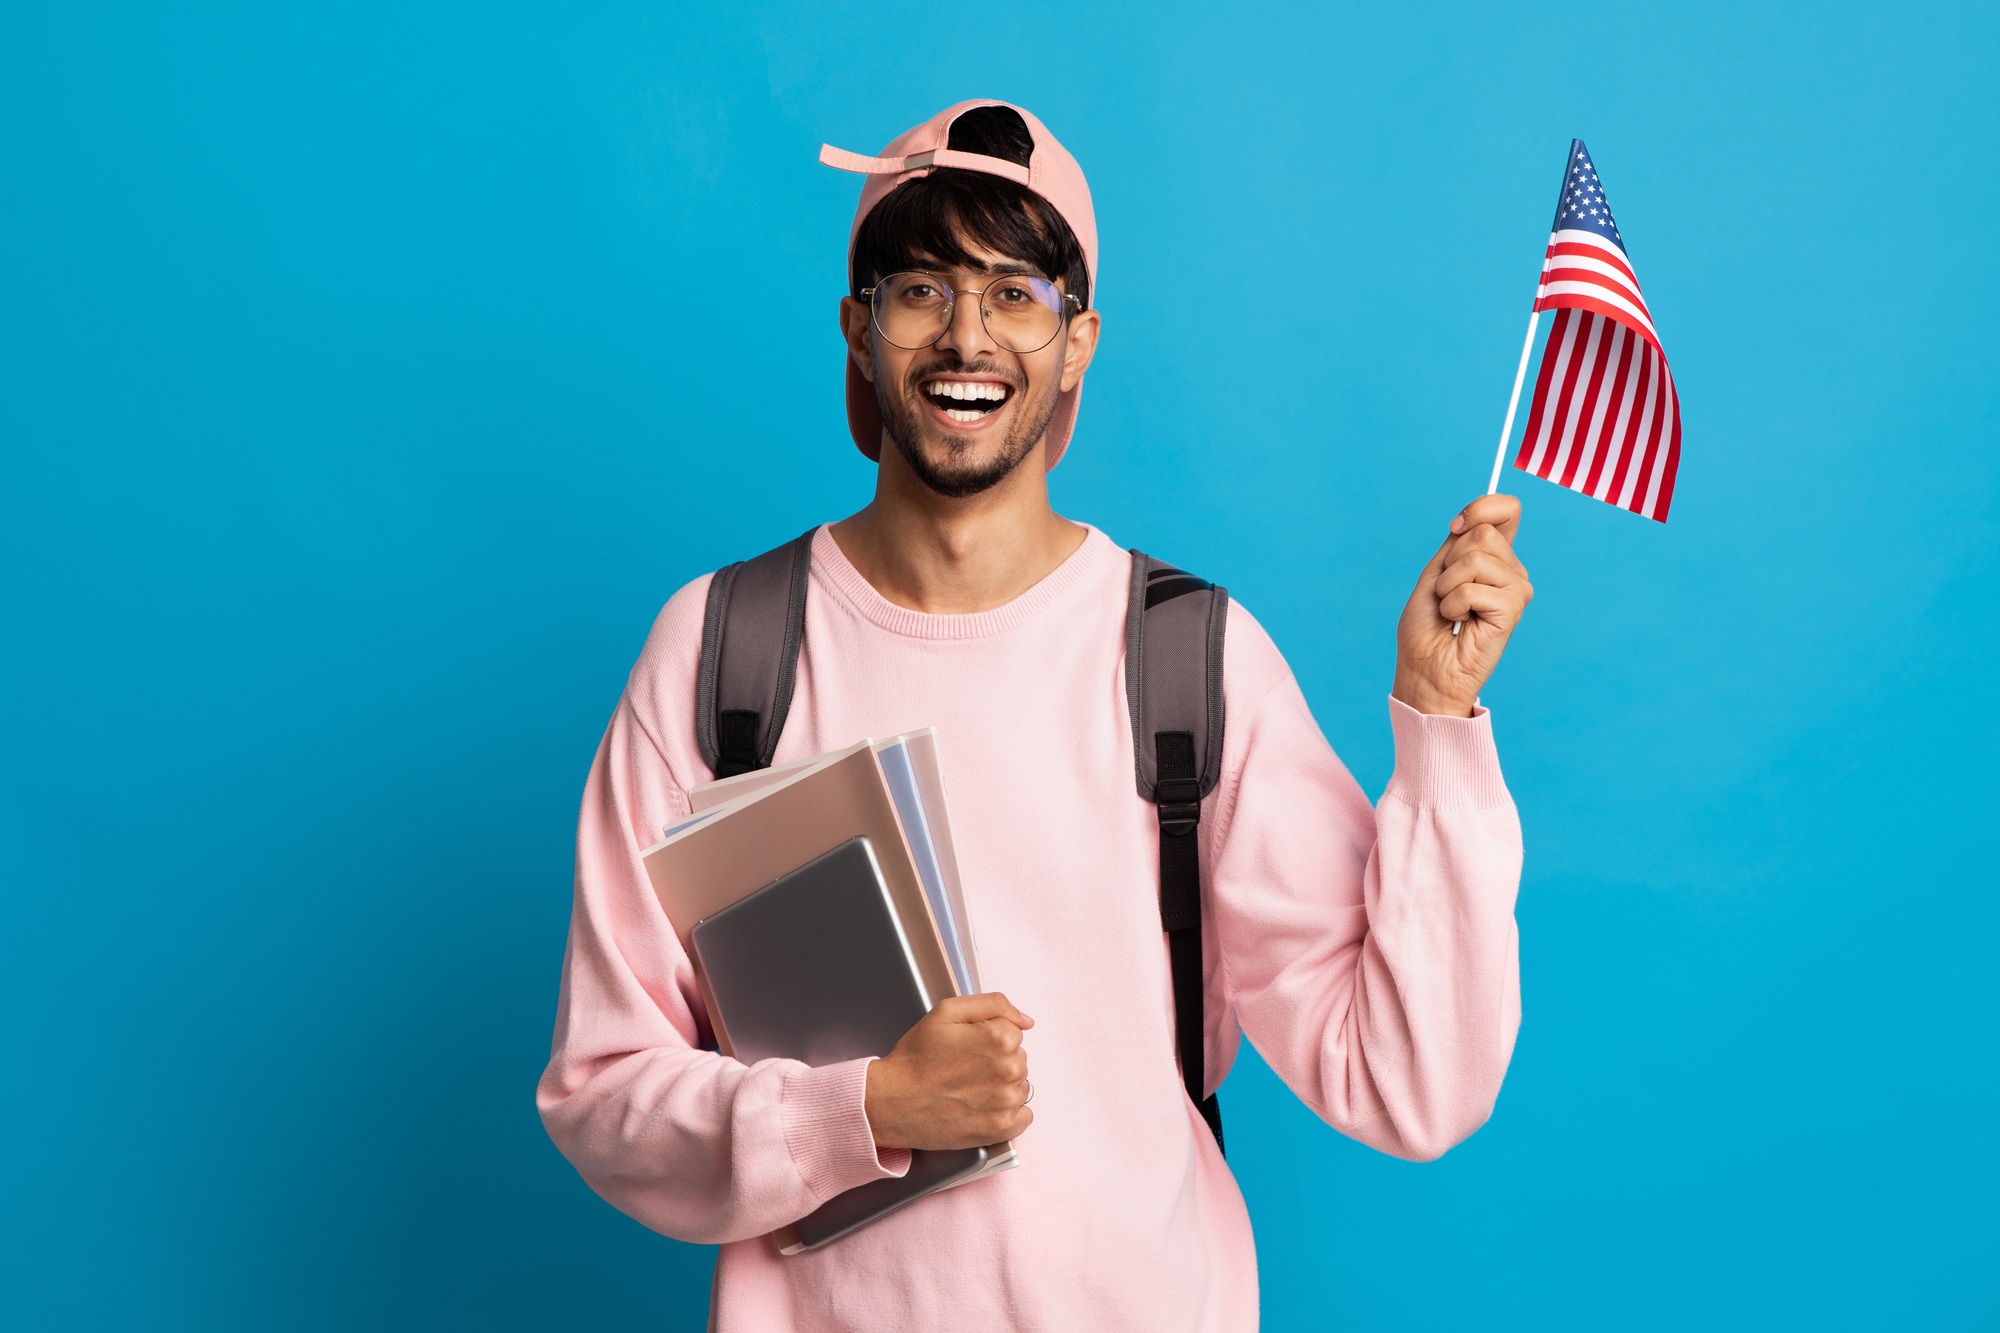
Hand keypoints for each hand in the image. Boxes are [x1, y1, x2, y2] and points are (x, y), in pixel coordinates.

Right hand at [863, 993, 1034, 1150]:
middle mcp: (1009, 1069)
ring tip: (968, 1089)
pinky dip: (1007, 1113)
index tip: (967, 1048)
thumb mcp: (946, 1011)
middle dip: (996, 1062)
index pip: (1014, 1032)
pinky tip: (981, 1108)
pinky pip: (1023, 1115)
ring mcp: (1007, 1101)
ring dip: (1001, 1087)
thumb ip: (992, 1004)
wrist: (892, 1102)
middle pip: (1018, 1059)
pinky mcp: (1001, 1129)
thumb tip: (1025, 1020)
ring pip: (1020, 1086)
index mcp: (999, 1037)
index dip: (987, 1038)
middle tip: (962, 1069)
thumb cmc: (916, 1058)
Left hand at [1392, 494, 1533, 716]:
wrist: (1424, 669)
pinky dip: (1453, 605)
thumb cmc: (1426, 627)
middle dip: (1450, 563)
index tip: (1455, 527)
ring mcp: (1516, 589)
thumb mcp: (1435, 573)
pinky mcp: (1513, 610)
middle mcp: (1511, 570)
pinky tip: (1460, 623)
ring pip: (1477, 558)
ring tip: (1452, 611)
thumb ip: (1457, 543)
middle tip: (1447, 593)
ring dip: (1448, 587)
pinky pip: (1473, 589)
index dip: (1480, 508)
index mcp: (1495, 557)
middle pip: (1483, 533)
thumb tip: (1471, 519)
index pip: (1506, 510)